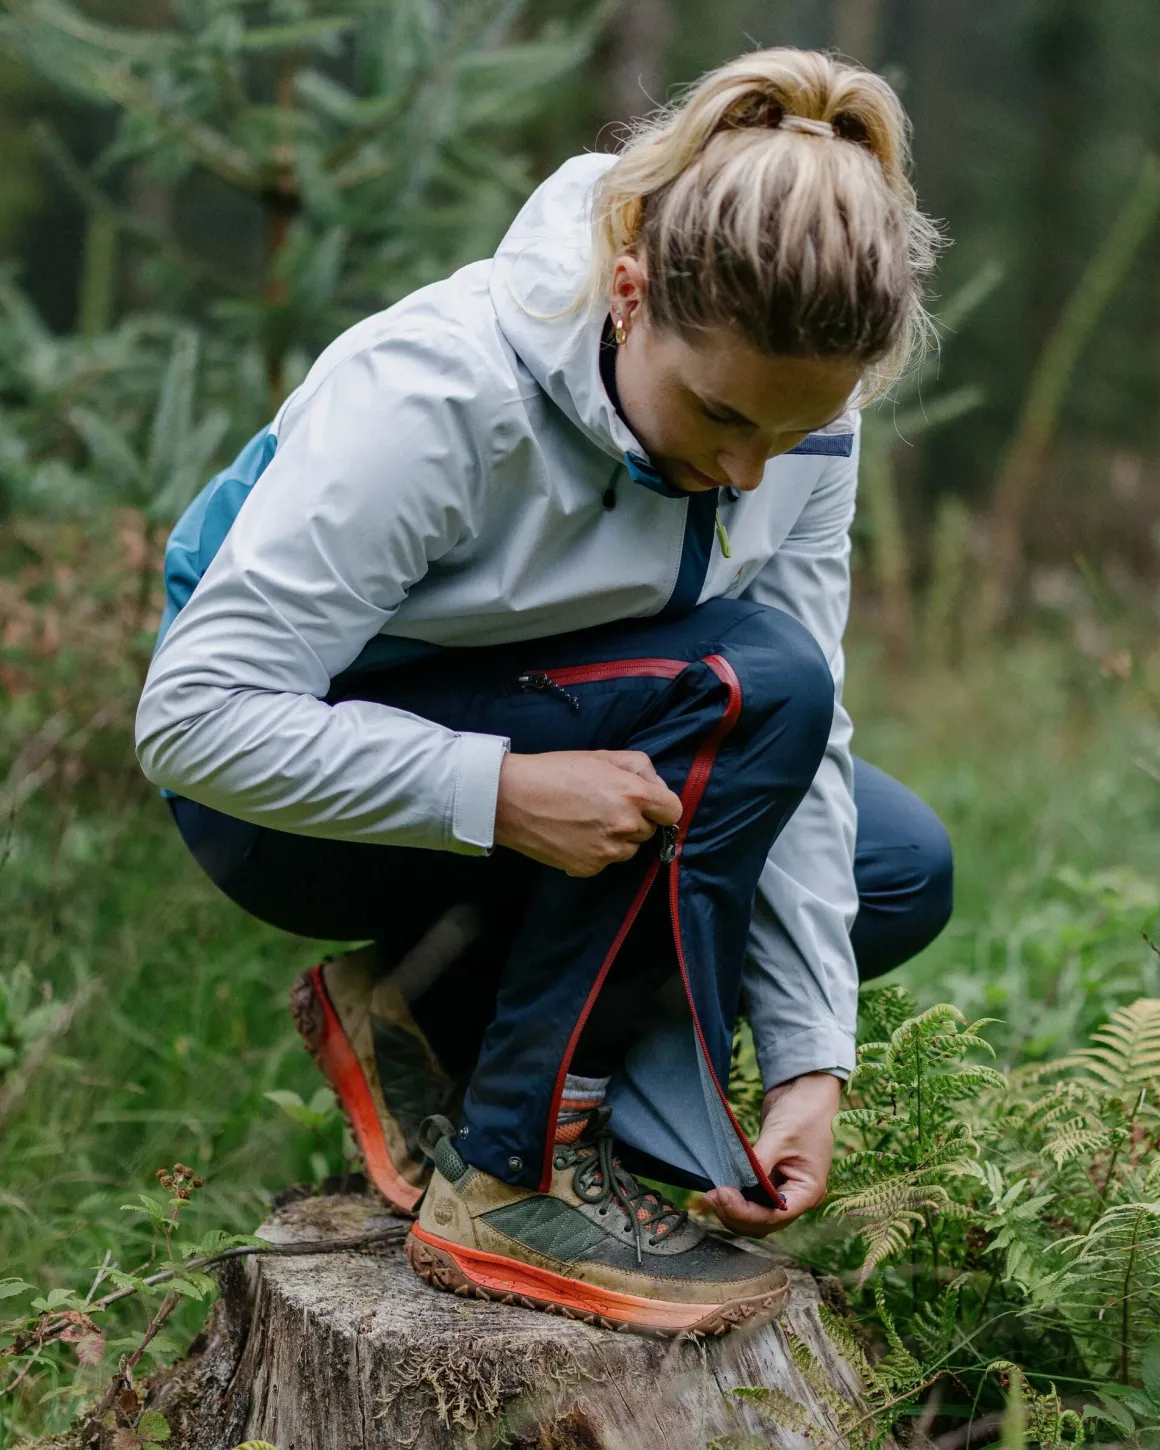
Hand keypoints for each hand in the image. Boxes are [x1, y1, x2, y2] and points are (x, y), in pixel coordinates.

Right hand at [494, 750, 682, 876]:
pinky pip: (605, 861)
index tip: (650, 804)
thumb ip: (639, 767)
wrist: (511, 798)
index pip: (673, 810)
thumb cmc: (554, 771)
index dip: (662, 806)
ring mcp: (607, 851)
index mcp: (633, 794)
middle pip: (648, 830)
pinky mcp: (589, 868)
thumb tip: (658, 786)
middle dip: (634, 819)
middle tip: (604, 805)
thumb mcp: (602, 756)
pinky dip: (595, 851)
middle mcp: (625, 825)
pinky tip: (574, 834)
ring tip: (587, 820)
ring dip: (617, 838)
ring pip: (628, 849)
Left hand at [705, 1071, 840, 1236]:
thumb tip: (736, 1185)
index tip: (722, 1195)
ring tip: (712, 1194)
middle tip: (711, 1196)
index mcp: (808, 1191)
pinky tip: (720, 1187)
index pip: (775, 1216)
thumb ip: (760, 1162)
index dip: (746, 1212)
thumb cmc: (802, 1113)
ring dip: (733, 1210)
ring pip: (756, 1216)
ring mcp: (783, 1188)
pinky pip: (752, 1199)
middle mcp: (797, 1196)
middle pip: (764, 1223)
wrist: (805, 1091)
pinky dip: (736, 1198)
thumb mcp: (780, 1136)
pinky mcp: (770, 1178)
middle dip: (736, 1214)